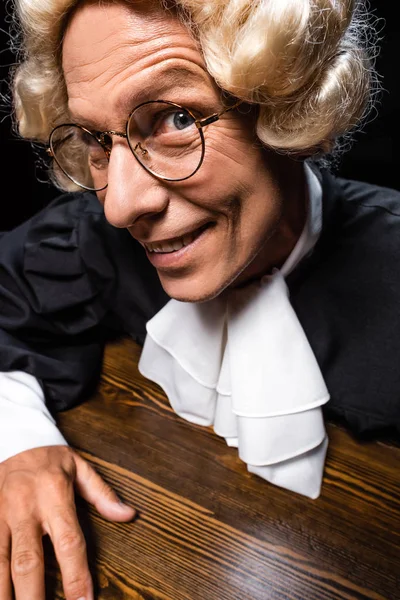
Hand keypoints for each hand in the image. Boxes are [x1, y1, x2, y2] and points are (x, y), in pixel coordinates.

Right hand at [0, 445, 134, 598]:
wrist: (14, 438)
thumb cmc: (50, 458)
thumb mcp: (80, 467)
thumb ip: (102, 494)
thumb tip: (128, 515)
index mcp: (55, 496)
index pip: (69, 542)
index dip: (76, 575)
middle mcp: (25, 509)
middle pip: (28, 560)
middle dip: (32, 595)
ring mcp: (0, 515)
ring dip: (5, 592)